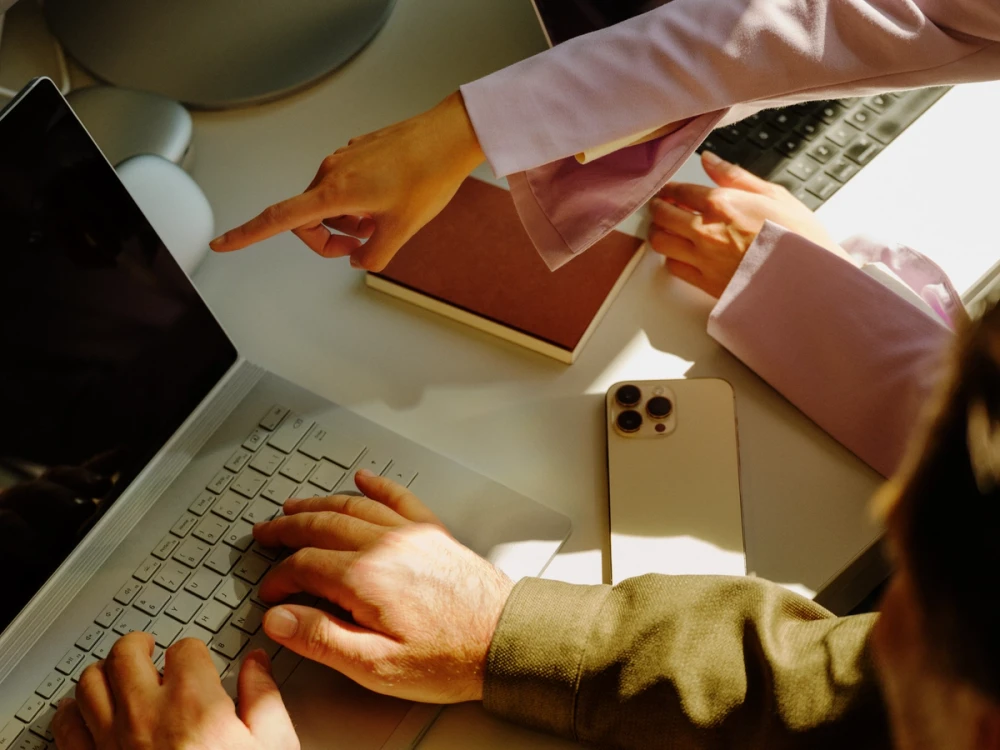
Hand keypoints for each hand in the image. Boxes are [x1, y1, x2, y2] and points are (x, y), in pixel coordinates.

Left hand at [52, 633, 297, 749]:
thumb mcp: (273, 747)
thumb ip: (264, 699)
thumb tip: (257, 666)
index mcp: (194, 706)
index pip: (185, 648)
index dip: (195, 652)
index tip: (198, 662)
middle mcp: (146, 717)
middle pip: (127, 654)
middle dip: (141, 646)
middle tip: (151, 651)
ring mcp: (111, 744)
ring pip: (89, 683)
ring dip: (105, 673)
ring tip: (120, 676)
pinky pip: (66, 726)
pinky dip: (74, 712)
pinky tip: (88, 713)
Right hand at [209, 91, 484, 271]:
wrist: (448, 137)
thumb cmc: (428, 175)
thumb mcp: (403, 230)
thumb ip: (374, 255)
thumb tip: (358, 260)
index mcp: (335, 191)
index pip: (280, 219)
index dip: (248, 235)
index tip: (222, 243)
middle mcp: (331, 171)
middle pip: (306, 218)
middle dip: (328, 239)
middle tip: (362, 246)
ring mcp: (343, 160)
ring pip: (328, 204)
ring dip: (347, 221)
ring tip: (382, 220)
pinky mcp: (356, 154)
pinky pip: (344, 187)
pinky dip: (358, 203)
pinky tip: (388, 200)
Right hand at [253, 470, 513, 703]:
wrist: (503, 640)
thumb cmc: (447, 657)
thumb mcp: (375, 666)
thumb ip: (321, 639)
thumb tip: (279, 619)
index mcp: (366, 578)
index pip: (304, 566)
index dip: (280, 579)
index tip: (271, 594)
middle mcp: (386, 546)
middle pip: (322, 525)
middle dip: (287, 528)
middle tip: (264, 532)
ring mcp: (410, 534)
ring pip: (354, 506)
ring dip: (320, 504)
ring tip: (296, 506)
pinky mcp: (432, 532)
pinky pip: (399, 497)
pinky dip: (377, 485)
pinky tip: (364, 478)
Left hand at [649, 151, 850, 296]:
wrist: (810, 281)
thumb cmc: (799, 236)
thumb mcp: (773, 194)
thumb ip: (735, 175)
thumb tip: (708, 159)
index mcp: (721, 203)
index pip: (679, 191)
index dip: (669, 189)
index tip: (668, 189)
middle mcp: (705, 230)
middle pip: (662, 216)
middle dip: (658, 208)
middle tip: (661, 206)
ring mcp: (702, 258)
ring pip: (660, 242)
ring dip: (660, 232)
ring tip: (668, 228)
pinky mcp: (705, 282)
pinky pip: (673, 267)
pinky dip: (671, 257)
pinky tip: (682, 252)